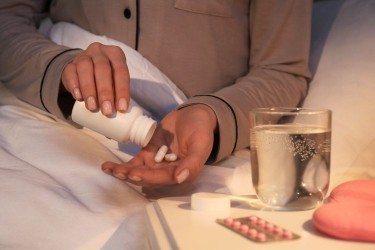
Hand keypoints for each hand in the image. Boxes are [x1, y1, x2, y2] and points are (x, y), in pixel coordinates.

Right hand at [62, 42, 129, 115]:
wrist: (85, 70)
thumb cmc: (107, 78)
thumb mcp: (115, 81)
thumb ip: (118, 94)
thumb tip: (119, 119)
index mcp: (116, 54)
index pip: (121, 71)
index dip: (122, 90)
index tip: (122, 108)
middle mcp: (100, 51)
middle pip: (103, 69)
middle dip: (105, 92)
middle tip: (107, 111)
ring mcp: (83, 56)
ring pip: (85, 68)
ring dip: (89, 89)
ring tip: (92, 107)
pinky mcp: (69, 64)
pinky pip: (70, 72)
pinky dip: (75, 85)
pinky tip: (78, 97)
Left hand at [101, 104, 217, 185]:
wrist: (194, 115)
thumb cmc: (201, 129)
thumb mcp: (201, 144)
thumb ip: (193, 163)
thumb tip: (180, 178)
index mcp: (183, 172)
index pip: (163, 177)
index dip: (148, 177)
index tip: (134, 173)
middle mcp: (169, 171)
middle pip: (148, 177)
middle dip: (132, 175)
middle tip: (118, 171)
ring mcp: (157, 163)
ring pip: (138, 171)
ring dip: (124, 172)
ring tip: (109, 169)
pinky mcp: (149, 154)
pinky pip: (134, 162)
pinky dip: (122, 165)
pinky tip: (108, 166)